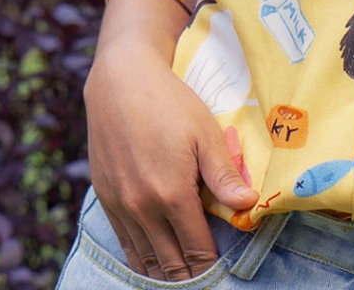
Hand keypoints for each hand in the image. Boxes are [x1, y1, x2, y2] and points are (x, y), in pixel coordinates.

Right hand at [85, 45, 258, 280]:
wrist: (122, 83)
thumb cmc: (171, 104)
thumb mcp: (205, 134)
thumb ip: (224, 175)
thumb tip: (248, 205)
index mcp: (171, 195)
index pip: (195, 247)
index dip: (210, 261)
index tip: (223, 268)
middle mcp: (141, 208)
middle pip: (167, 260)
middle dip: (188, 273)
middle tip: (205, 276)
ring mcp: (119, 205)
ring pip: (142, 257)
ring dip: (163, 270)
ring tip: (182, 276)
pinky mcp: (105, 197)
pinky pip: (123, 241)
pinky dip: (139, 256)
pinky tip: (151, 259)